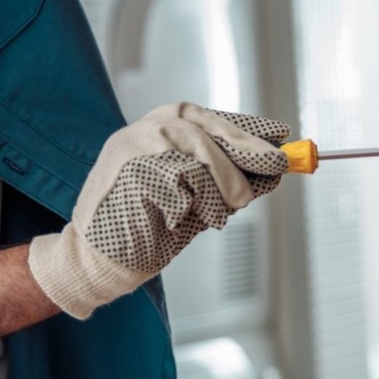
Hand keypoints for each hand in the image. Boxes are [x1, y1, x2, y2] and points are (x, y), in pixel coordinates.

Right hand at [27, 103, 289, 318]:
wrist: (97, 260)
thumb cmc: (147, 230)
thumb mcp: (195, 200)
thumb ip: (226, 181)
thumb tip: (271, 169)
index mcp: (154, 130)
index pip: (207, 118)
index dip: (246, 126)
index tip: (280, 133)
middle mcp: (144, 130)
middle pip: (209, 131)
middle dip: (248, 150)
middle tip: (278, 166)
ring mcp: (137, 147)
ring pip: (202, 157)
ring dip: (222, 190)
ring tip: (215, 216)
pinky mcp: (136, 171)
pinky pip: (189, 184)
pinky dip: (198, 207)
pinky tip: (181, 220)